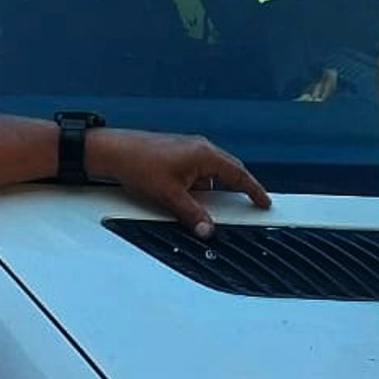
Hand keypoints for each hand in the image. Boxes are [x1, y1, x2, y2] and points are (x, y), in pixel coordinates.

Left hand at [88, 130, 270, 238]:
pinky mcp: (178, 153)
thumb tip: (206, 229)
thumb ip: (191, 213)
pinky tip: (185, 199)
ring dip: (211, 190)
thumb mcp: (169, 194)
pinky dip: (198, 186)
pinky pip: (197, 172)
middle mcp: (200, 148)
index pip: (238, 174)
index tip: (264, 201)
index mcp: (205, 154)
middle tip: (247, 205)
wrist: (114, 151)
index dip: (254, 190)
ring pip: (211, 173)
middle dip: (237, 189)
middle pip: (229, 171)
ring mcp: (189, 149)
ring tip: (202, 208)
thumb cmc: (139, 163)